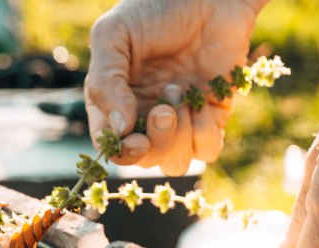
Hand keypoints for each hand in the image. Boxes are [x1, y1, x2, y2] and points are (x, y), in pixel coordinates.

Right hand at [85, 0, 266, 175]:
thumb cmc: (154, 9)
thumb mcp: (114, 36)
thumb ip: (105, 82)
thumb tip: (119, 130)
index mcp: (115, 101)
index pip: (112, 147)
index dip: (122, 153)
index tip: (135, 139)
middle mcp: (146, 116)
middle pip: (145, 160)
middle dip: (156, 141)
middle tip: (164, 108)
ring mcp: (181, 119)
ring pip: (176, 163)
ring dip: (179, 138)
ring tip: (180, 94)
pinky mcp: (212, 116)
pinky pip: (208, 151)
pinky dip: (205, 134)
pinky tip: (203, 104)